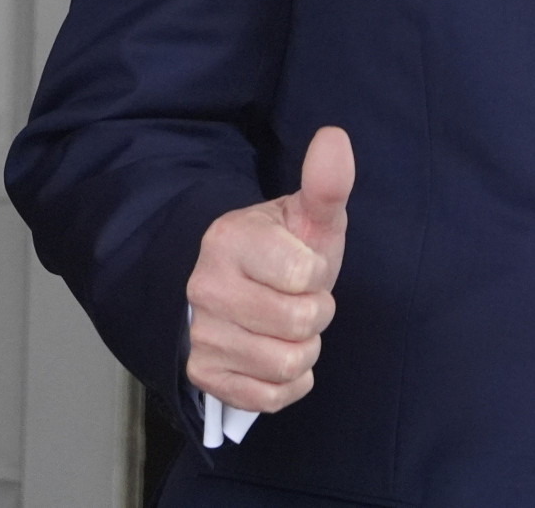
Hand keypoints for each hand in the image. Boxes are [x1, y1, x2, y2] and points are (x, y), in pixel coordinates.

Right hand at [185, 126, 353, 415]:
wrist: (236, 286)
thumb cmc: (282, 250)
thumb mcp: (307, 217)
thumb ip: (326, 183)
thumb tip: (334, 137)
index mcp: (229, 239)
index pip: (306, 276)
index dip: (318, 275)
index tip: (304, 266)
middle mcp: (204, 287)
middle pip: (300, 324)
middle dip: (316, 313)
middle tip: (300, 299)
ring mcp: (200, 335)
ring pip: (287, 363)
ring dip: (304, 350)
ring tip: (288, 326)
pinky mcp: (203, 376)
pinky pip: (271, 397)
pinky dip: (288, 382)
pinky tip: (277, 356)